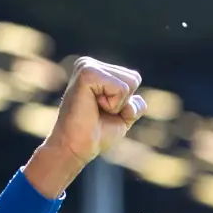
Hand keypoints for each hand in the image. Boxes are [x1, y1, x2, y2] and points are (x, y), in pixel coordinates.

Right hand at [23, 57, 146, 197]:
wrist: (75, 148)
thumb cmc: (96, 134)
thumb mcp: (122, 117)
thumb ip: (134, 104)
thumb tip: (138, 98)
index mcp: (97, 70)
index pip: (133, 79)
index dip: (125, 104)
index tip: (102, 112)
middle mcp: (90, 63)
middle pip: (134, 79)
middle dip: (123, 103)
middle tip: (99, 112)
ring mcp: (87, 66)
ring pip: (130, 83)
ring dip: (118, 105)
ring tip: (94, 110)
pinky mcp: (86, 73)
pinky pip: (121, 88)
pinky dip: (113, 105)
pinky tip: (92, 108)